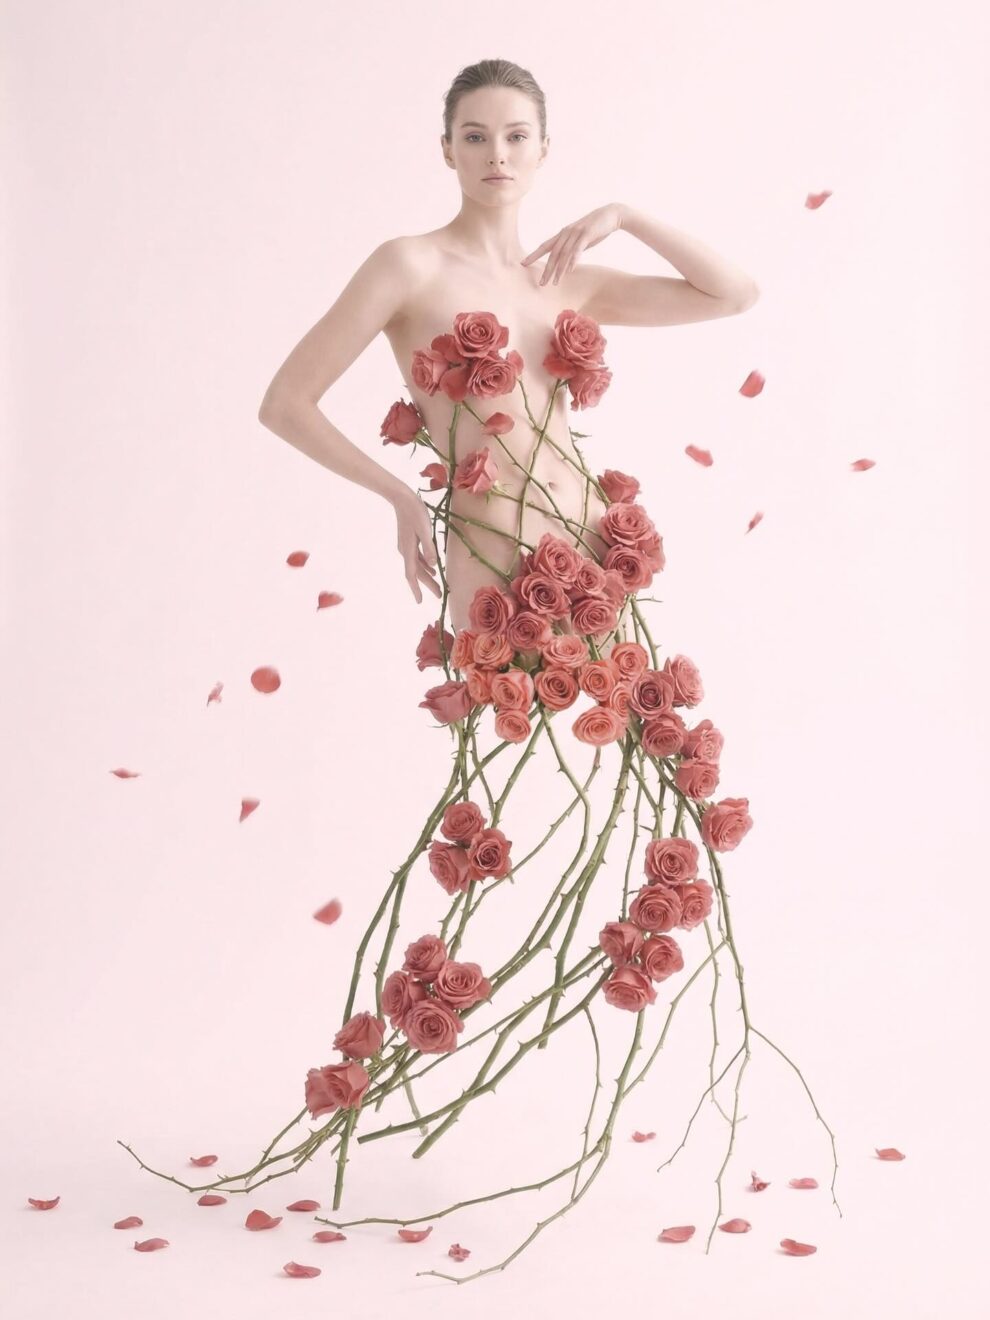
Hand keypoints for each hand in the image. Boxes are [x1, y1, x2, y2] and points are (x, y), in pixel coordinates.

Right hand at [392, 489, 442, 603]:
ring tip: (438, 585)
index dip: (417, 589)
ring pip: (418, 566)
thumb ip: (429, 548)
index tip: (421, 601)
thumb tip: (433, 566)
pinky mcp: (409, 541)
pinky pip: (418, 558)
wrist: (402, 499)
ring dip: (427, 576)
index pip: (412, 574)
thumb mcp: (425, 530)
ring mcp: (407, 547)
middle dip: (427, 585)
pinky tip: (433, 568)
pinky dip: (425, 566)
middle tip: (439, 595)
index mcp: (409, 550)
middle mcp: (406, 551)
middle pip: (417, 573)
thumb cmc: (415, 512)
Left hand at [520, 203, 624, 285]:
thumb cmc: (596, 228)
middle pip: (553, 253)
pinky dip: (573, 260)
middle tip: (541, 283)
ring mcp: (576, 233)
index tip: (523, 264)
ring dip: (559, 270)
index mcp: (563, 234)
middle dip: (546, 269)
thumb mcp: (580, 239)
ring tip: (554, 283)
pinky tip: (569, 270)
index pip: (545, 245)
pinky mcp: (587, 234)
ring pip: (564, 254)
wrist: (612, 214)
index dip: (534, 255)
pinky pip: (578, 249)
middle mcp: (566, 232)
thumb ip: (571, 247)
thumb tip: (566, 260)